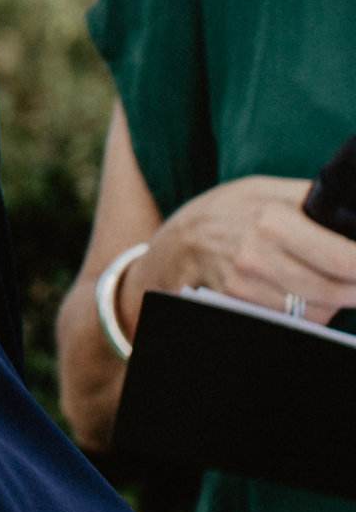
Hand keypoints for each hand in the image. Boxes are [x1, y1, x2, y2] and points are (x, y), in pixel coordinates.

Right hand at [130, 177, 355, 329]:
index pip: (341, 257)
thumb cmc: (226, 211)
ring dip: (335, 301)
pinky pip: (293, 321)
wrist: (174, 245)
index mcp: (271, 221)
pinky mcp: (240, 310)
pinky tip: (307, 295)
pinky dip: (309, 312)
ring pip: (316, 311)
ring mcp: (247, 290)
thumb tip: (353, 210)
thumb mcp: (264, 190)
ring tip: (338, 283)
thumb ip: (311, 199)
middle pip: (334, 291)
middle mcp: (258, 259)